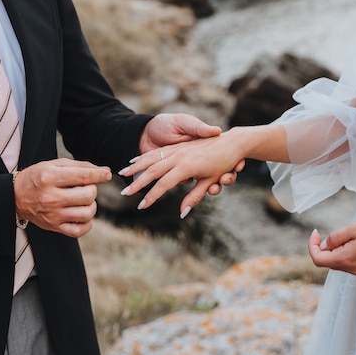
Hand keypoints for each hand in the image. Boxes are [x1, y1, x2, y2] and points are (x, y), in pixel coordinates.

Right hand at [13, 158, 111, 237]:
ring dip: (91, 206)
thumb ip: (79, 166)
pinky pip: (80, 230)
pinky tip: (82, 214)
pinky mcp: (54, 227)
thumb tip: (104, 171)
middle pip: (88, 195)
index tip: (106, 175)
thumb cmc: (38, 177)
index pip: (83, 177)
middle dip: (92, 189)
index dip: (100, 175)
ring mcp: (53, 214)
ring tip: (82, 201)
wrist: (15, 196)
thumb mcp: (54, 165)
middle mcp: (51, 197)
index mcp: (50, 178)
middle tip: (84, 187)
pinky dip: (87, 223)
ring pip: (87, 213)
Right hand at [121, 128, 246, 216]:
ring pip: (151, 158)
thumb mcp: (211, 182)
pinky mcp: (178, 145)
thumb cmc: (224, 164)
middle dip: (137, 182)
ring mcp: (177, 149)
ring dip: (136, 166)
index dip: (151, 196)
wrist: (233, 141)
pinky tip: (134, 159)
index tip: (141, 206)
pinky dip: (144, 156)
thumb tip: (182, 213)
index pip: (163, 184)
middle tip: (124, 193)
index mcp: (186, 167)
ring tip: (122, 173)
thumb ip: (194, 196)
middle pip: (152, 171)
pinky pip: (157, 151)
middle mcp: (179, 156)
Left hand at [308, 216, 355, 276]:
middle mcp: (353, 270)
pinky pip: (351, 263)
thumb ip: (336, 237)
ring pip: (340, 262)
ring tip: (353, 234)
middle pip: (328, 261)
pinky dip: (347, 252)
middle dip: (326, 246)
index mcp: (347, 259)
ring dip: (338, 249)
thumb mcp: (355, 227)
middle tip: (338, 231)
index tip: (316, 232)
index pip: (318, 260)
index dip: (312, 246)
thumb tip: (324, 245)